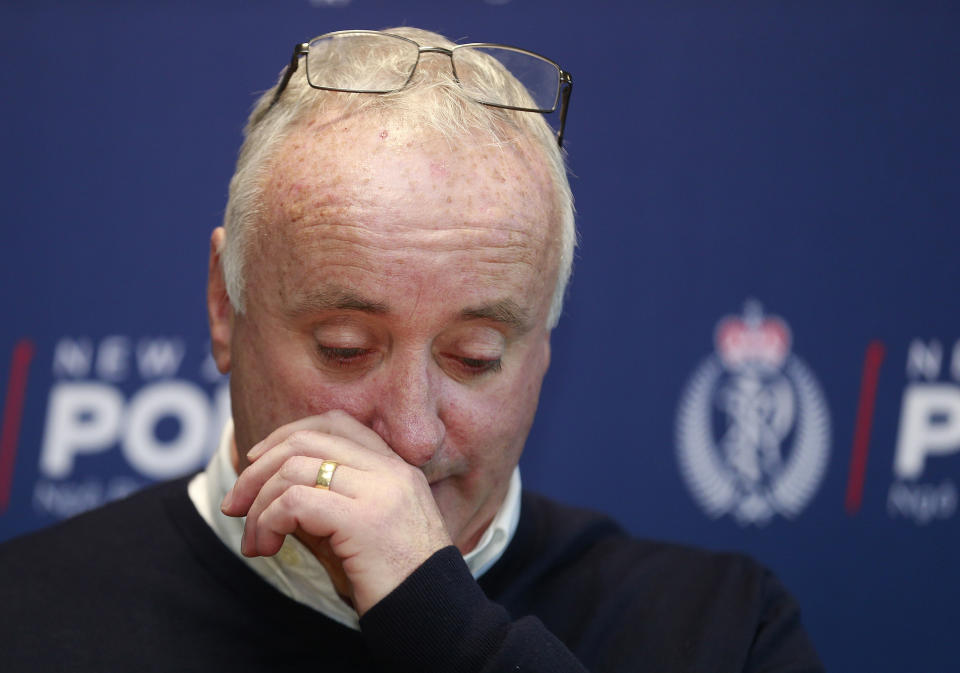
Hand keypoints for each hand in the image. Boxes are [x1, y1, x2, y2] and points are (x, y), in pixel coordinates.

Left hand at [219, 410, 452, 614]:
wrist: (434, 615)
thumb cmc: (394, 580)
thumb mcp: (361, 529)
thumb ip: (327, 500)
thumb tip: (267, 488)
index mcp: (396, 467)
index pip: (336, 422)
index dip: (286, 435)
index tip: (256, 464)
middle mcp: (391, 470)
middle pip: (306, 439)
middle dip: (257, 470)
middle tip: (234, 506)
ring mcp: (380, 491)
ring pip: (294, 469)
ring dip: (258, 506)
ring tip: (254, 541)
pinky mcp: (364, 520)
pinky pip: (295, 502)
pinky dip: (268, 521)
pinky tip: (268, 546)